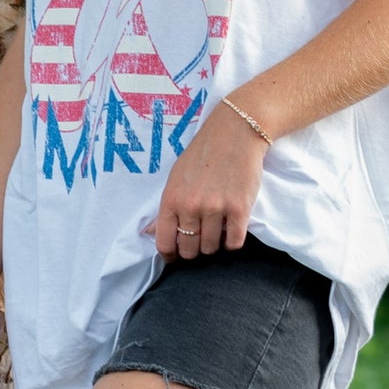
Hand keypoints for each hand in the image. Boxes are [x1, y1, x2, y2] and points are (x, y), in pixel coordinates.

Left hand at [149, 99, 267, 259]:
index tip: (177, 256)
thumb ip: (166, 207)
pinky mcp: (239, 209)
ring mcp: (215, 208)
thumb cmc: (203, 154)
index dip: (171, 255)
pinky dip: (233, 241)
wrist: (236, 133)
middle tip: (201, 238)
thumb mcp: (176, 177)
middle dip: (194, 249)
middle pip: (189, 250)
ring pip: (212, 248)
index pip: (164, 243)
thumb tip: (149, 232)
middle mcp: (191, 206)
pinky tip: (232, 229)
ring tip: (218, 228)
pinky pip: (235, 242)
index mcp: (171, 199)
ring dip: (215, 243)